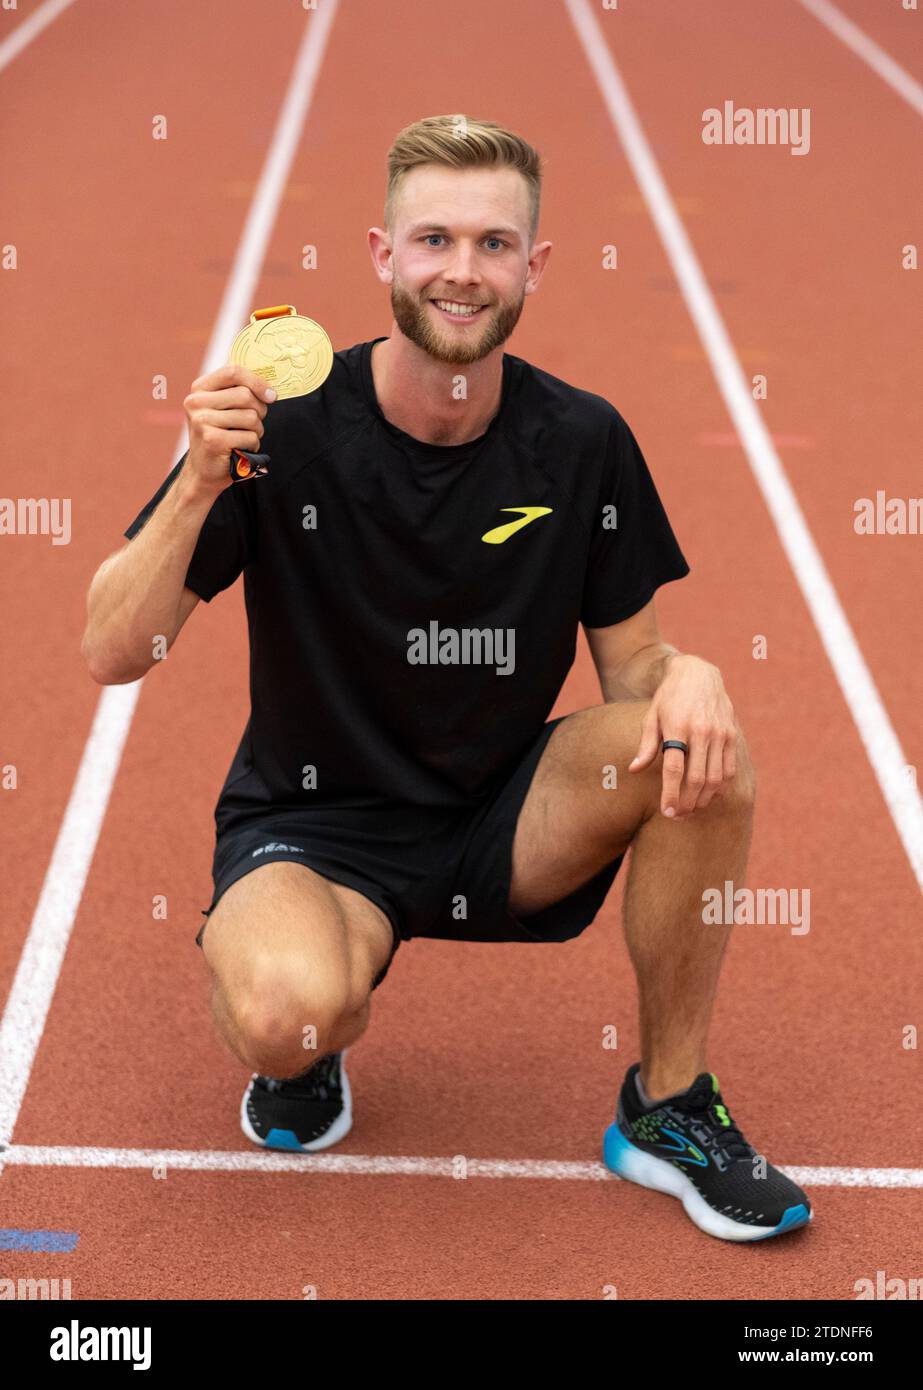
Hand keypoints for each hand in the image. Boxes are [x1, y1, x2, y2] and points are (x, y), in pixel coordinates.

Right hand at [182, 363, 275, 491]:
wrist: (203, 470)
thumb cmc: (220, 436)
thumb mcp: (222, 409)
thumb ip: (238, 392)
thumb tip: (270, 389)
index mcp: (199, 389)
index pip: (233, 372)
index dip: (257, 382)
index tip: (271, 395)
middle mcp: (196, 402)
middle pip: (245, 395)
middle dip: (259, 411)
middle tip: (253, 423)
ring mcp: (202, 421)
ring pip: (250, 417)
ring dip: (256, 431)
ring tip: (243, 437)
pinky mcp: (213, 440)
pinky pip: (250, 437)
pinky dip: (252, 445)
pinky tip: (241, 449)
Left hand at [627, 655, 737, 818]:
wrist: (698, 673)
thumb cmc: (669, 697)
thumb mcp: (652, 716)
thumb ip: (646, 745)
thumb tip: (633, 770)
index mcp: (678, 727)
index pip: (675, 769)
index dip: (671, 794)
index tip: (667, 812)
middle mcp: (702, 732)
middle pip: (697, 778)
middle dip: (687, 803)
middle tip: (678, 816)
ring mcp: (720, 734)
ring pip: (715, 778)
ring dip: (703, 799)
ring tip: (691, 809)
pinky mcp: (732, 735)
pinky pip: (728, 769)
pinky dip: (720, 787)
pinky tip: (708, 795)